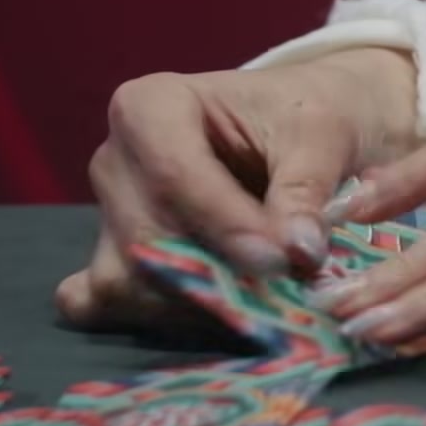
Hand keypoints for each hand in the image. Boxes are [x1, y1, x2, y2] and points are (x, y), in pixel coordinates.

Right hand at [55, 47, 417, 330]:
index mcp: (150, 106)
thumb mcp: (321, 136)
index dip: (226, 224)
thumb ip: (305, 190)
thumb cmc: (308, 120)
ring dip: (202, 304)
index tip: (281, 258)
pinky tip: (210, 317)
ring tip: (271, 300)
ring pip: (131, 281)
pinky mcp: (113, 260)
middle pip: (148, 237)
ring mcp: (108, 217)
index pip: (172, 174)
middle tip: (290, 287)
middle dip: (219, 273)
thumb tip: (299, 251)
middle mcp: (114, 161)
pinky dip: (156, 319)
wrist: (303, 133)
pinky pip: (104, 304)